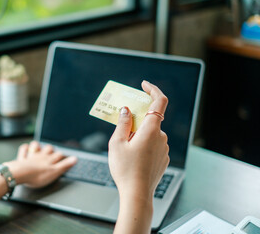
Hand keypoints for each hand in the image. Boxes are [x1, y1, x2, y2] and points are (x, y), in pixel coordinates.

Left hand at [4, 141, 76, 187]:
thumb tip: (75, 159)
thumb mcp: (55, 172)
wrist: (20, 174)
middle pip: (48, 149)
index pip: (59, 155)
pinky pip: (23, 150)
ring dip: (38, 146)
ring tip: (39, 147)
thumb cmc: (37, 175)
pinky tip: (26, 148)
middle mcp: (41, 156)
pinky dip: (25, 148)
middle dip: (51, 149)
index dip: (63, 156)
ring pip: (36, 147)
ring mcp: (31, 156)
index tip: (67, 157)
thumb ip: (64, 165)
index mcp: (49, 160)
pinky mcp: (22, 159)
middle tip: (53, 151)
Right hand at [108, 80, 169, 199]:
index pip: (159, 101)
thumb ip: (122, 124)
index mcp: (151, 130)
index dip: (152, 90)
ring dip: (138, 135)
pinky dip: (143, 145)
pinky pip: (153, 145)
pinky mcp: (163, 158)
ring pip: (150, 134)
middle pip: (150, 119)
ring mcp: (163, 148)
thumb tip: (126, 110)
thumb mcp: (117, 143)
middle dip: (136, 120)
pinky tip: (132, 158)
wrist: (137, 194)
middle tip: (121, 128)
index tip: (143, 85)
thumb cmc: (125, 169)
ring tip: (124, 149)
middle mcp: (161, 137)